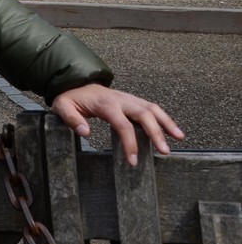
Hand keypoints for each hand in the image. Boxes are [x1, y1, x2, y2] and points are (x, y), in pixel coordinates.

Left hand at [52, 83, 183, 165]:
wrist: (74, 82)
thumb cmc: (70, 98)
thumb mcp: (62, 107)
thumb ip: (72, 119)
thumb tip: (86, 132)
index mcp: (105, 104)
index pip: (122, 124)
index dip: (130, 143)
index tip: (133, 161)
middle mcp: (121, 99)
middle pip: (143, 114)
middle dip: (156, 133)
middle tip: (164, 151)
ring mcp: (128, 98)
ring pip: (152, 108)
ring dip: (167, 122)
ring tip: (180, 138)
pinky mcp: (132, 100)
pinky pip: (151, 108)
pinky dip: (164, 118)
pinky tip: (174, 131)